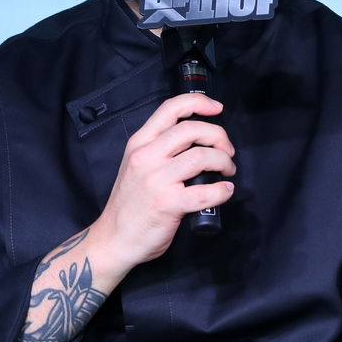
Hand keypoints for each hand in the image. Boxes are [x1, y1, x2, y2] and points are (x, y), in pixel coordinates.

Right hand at [92, 93, 235, 279]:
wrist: (113, 239)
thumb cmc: (129, 204)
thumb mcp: (136, 165)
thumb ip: (159, 148)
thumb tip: (196, 139)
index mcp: (139, 143)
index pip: (171, 109)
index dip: (199, 102)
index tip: (217, 108)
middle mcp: (147, 157)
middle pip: (192, 129)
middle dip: (219, 136)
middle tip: (227, 150)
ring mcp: (157, 180)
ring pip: (202, 156)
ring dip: (223, 162)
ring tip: (226, 170)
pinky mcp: (168, 204)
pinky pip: (206, 191)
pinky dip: (222, 191)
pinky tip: (224, 192)